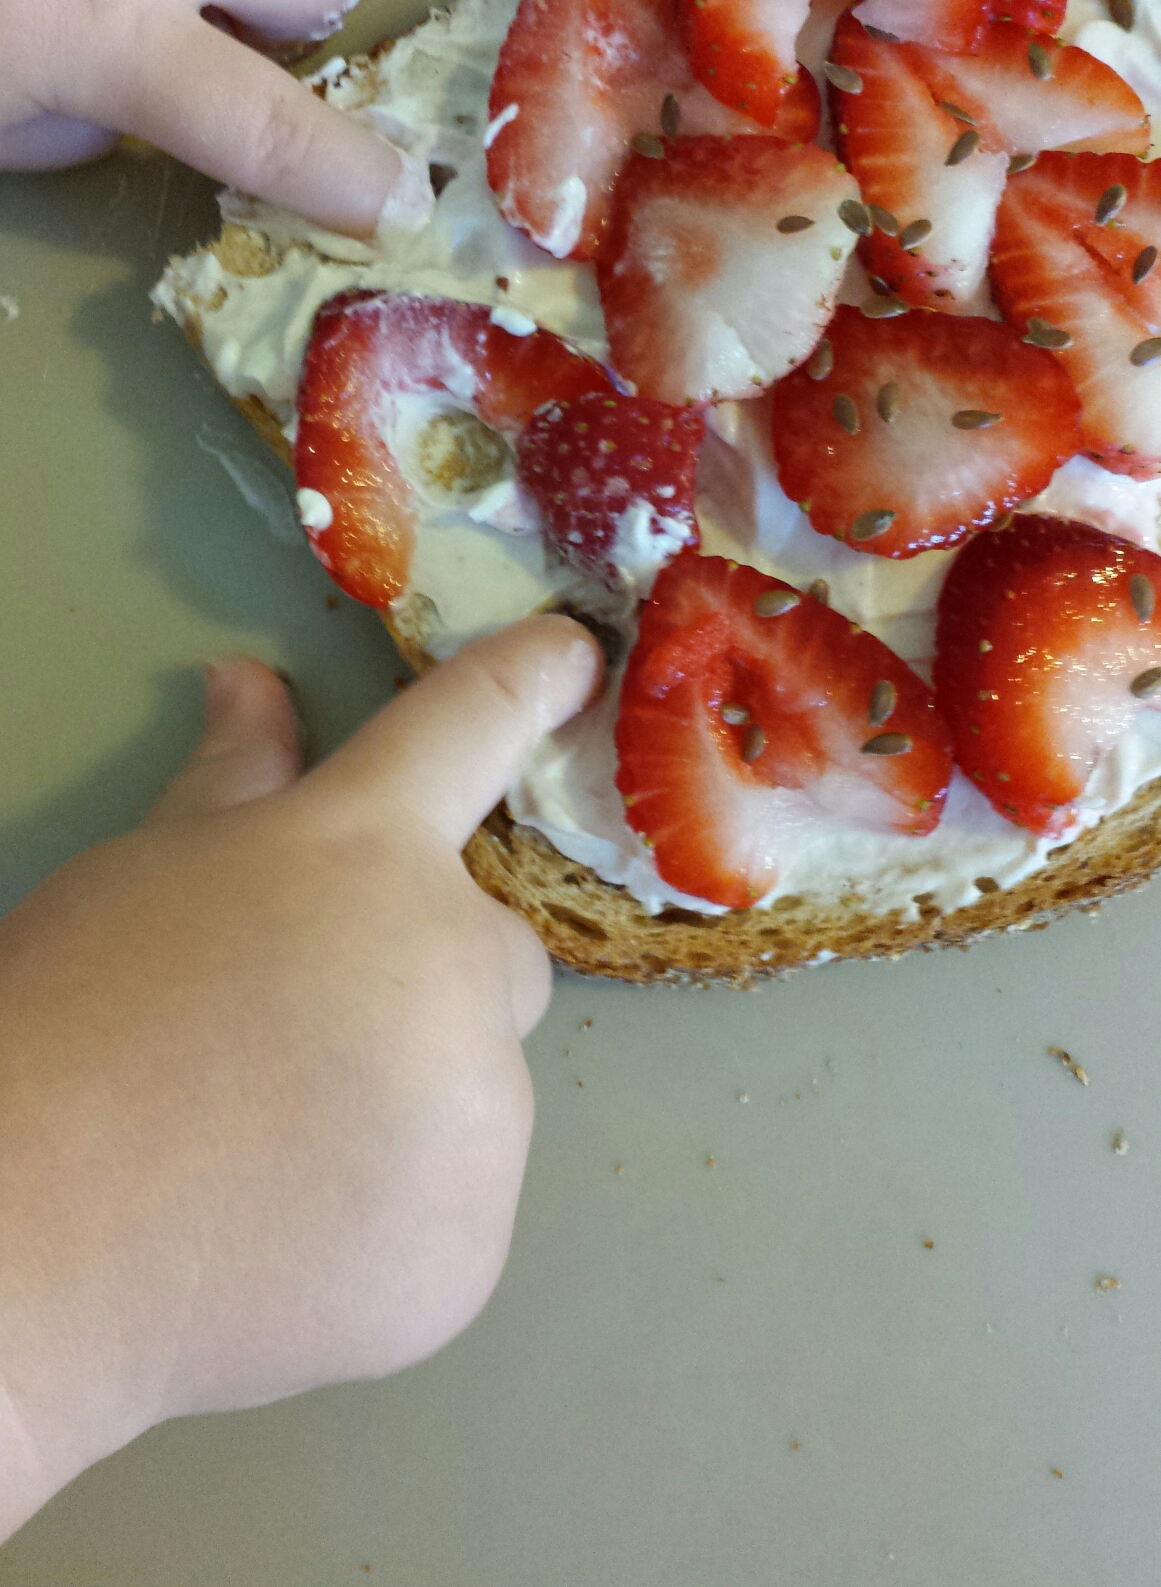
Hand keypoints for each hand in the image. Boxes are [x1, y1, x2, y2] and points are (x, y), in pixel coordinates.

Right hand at [0, 616, 599, 1537]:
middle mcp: (456, 965)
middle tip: (292, 1031)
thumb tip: (253, 684)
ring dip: (410, 1105)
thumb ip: (232, 781)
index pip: (470, 727)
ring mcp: (479, 1117)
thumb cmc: (67, 1027)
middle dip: (422, 979)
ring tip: (269, 1151)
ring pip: (477, 1089)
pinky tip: (293, 1235)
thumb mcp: (141, 874)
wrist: (29, 1251)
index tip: (575, 659)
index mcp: (367, 850)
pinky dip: (399, 1216)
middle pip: (492, 951)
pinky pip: (458, 1207)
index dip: (528, 681)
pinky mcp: (474, 1248)